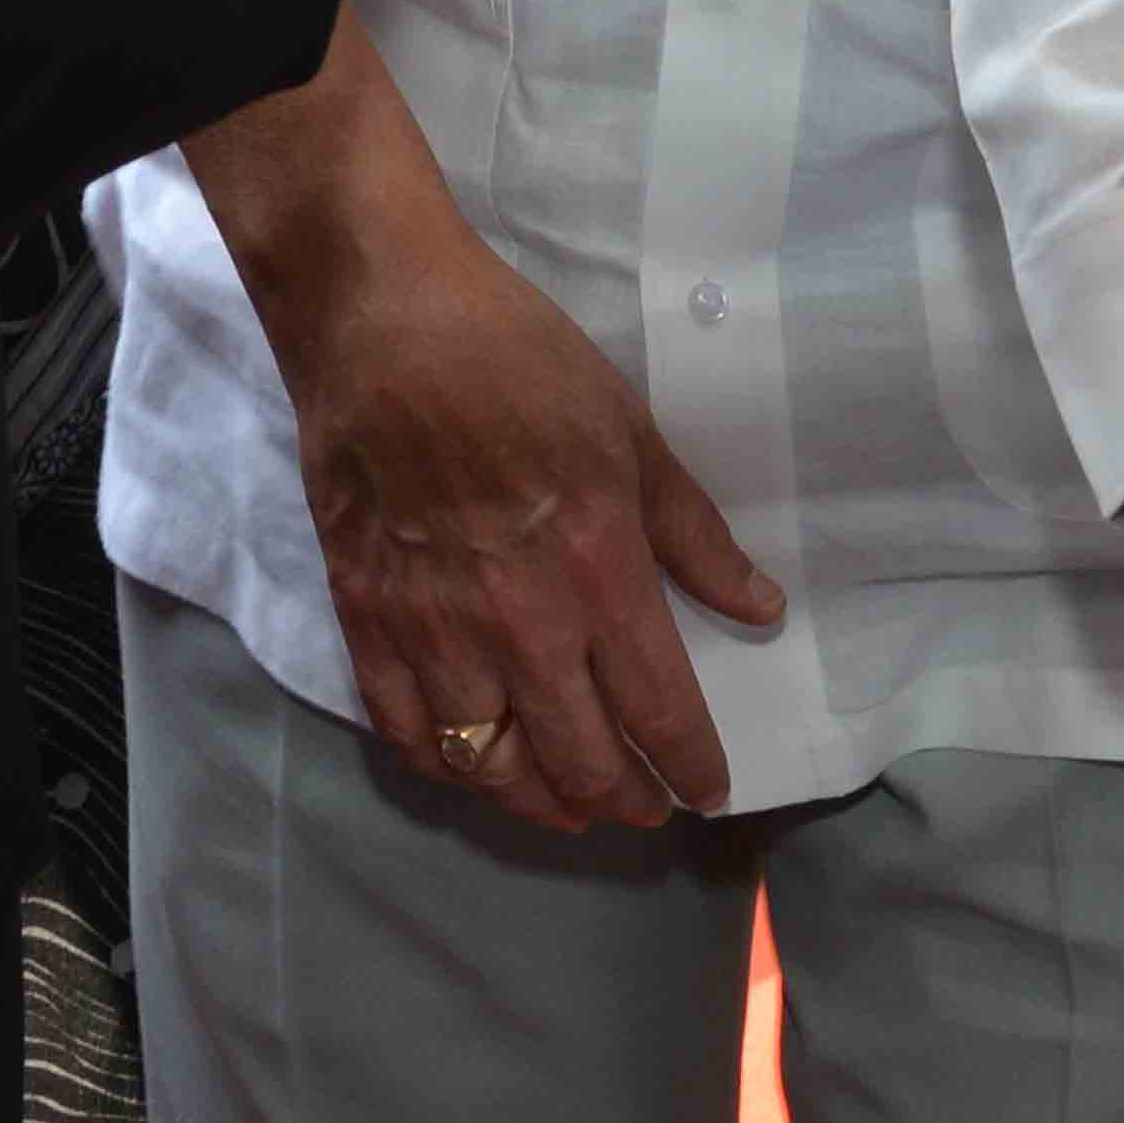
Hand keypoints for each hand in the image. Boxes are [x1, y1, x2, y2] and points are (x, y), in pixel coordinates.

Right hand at [266, 177, 781, 835]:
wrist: (379, 316)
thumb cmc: (517, 358)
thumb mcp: (629, 431)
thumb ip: (692, 535)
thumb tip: (758, 608)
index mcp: (596, 570)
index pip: (659, 711)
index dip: (691, 767)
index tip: (708, 790)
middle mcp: (519, 621)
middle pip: (580, 760)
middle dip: (624, 800)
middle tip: (643, 806)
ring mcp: (433, 627)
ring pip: (491, 765)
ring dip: (539, 801)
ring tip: (567, 805)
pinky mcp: (365, 615)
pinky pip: (405, 730)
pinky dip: (445, 765)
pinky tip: (470, 763)